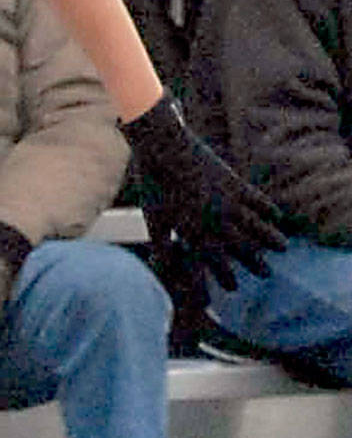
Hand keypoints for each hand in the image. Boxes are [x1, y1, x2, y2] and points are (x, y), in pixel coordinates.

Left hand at [121, 92, 287, 290]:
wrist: (165, 149)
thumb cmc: (155, 187)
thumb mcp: (155, 220)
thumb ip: (160, 246)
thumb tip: (158, 268)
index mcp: (194, 230)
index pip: (214, 261)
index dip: (224, 276)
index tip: (234, 288)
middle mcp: (215, 219)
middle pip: (241, 246)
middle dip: (254, 262)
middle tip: (266, 275)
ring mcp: (227, 200)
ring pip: (254, 224)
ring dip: (269, 238)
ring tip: (283, 249)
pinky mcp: (233, 181)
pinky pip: (256, 199)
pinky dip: (268, 209)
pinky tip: (277, 217)